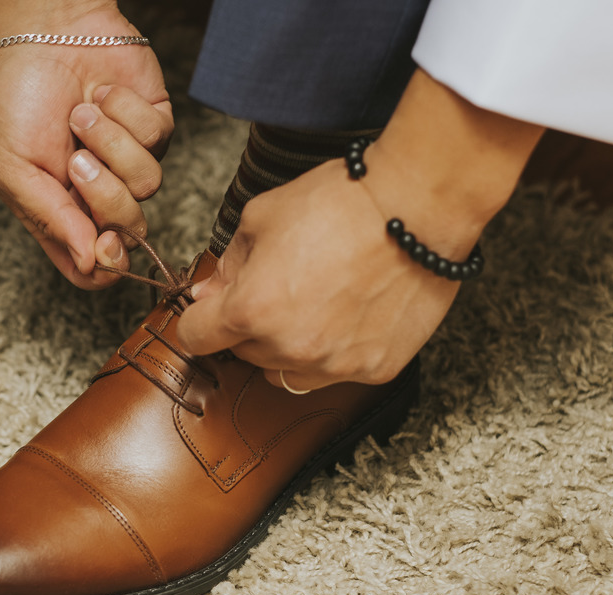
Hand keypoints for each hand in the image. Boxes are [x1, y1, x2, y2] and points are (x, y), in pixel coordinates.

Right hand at [0, 5, 171, 288]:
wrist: (44, 30)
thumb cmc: (18, 96)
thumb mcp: (12, 165)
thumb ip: (50, 218)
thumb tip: (91, 264)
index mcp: (62, 213)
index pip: (94, 268)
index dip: (105, 266)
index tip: (102, 242)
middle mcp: (100, 194)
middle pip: (128, 231)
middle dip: (105, 194)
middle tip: (76, 159)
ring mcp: (130, 161)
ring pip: (147, 185)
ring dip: (111, 143)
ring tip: (82, 114)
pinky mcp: (154, 127)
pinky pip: (157, 138)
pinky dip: (125, 112)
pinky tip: (102, 94)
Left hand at [175, 69, 544, 390]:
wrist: (417, 207)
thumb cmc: (340, 202)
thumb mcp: (262, 216)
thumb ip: (229, 264)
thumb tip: (208, 297)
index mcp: (251, 310)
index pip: (195, 339)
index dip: (200, 320)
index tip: (211, 310)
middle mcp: (289, 347)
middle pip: (242, 355)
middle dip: (249, 326)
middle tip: (280, 287)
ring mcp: (334, 365)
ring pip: (284, 372)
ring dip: (287, 346)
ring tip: (314, 303)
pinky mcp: (374, 369)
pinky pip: (333, 373)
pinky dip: (332, 351)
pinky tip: (349, 313)